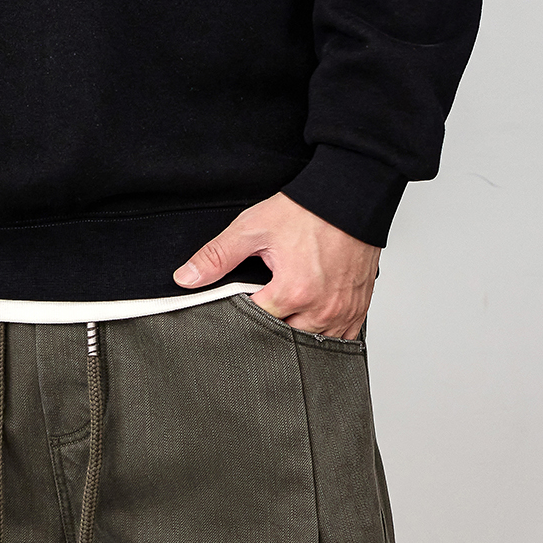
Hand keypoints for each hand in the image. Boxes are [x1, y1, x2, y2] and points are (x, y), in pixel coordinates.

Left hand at [173, 192, 379, 339]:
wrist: (349, 198)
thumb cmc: (305, 212)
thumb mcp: (252, 228)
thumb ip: (217, 256)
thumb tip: (185, 279)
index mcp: (292, 291)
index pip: (254, 325)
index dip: (240, 317)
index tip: (237, 306)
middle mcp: (320, 310)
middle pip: (283, 340)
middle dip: (267, 330)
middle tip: (259, 310)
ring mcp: (342, 313)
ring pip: (311, 344)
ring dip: (295, 335)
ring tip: (284, 314)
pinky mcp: (357, 310)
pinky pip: (340, 340)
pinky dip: (324, 335)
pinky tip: (311, 320)